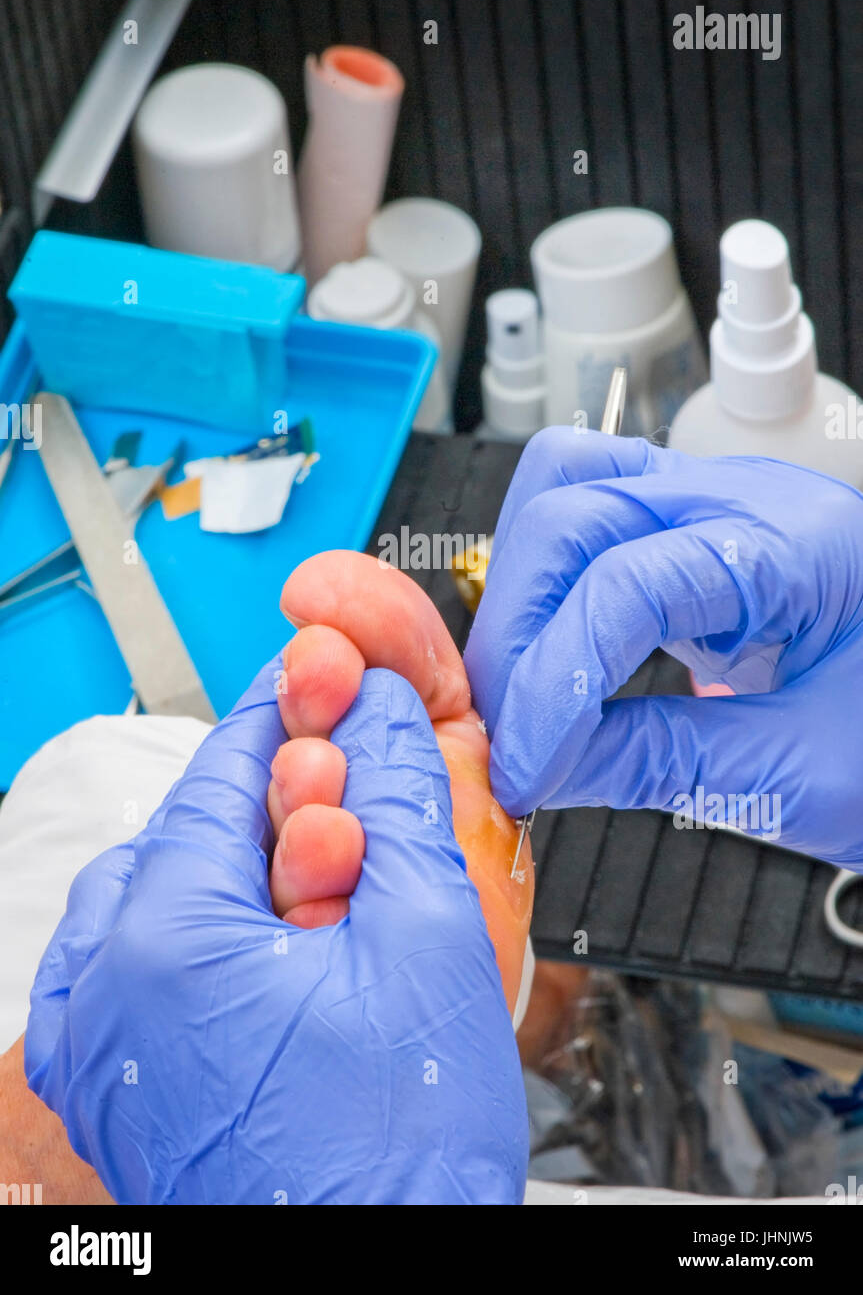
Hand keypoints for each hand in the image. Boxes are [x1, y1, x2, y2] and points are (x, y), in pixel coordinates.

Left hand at [25, 659, 527, 1204]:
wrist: (385, 1277)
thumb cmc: (402, 1154)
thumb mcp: (427, 935)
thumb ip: (398, 795)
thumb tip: (382, 710)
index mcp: (164, 940)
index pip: (222, 769)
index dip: (291, 715)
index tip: (330, 682)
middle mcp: (102, 991)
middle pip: (187, 830)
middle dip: (275, 806)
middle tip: (356, 810)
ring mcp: (96, 1048)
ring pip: (158, 892)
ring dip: (238, 870)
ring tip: (327, 899)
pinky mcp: (108, 1087)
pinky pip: (133, 963)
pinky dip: (199, 933)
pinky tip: (273, 952)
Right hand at [465, 428, 862, 869]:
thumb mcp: (807, 774)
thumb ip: (663, 764)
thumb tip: (544, 767)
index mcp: (800, 547)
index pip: (625, 587)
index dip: (552, 683)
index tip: (522, 768)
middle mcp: (749, 498)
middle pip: (571, 510)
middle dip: (517, 629)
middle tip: (503, 731)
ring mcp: (716, 500)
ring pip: (567, 485)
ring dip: (522, 588)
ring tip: (520, 687)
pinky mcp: (691, 526)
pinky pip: (588, 513)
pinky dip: (548, 581)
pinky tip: (552, 654)